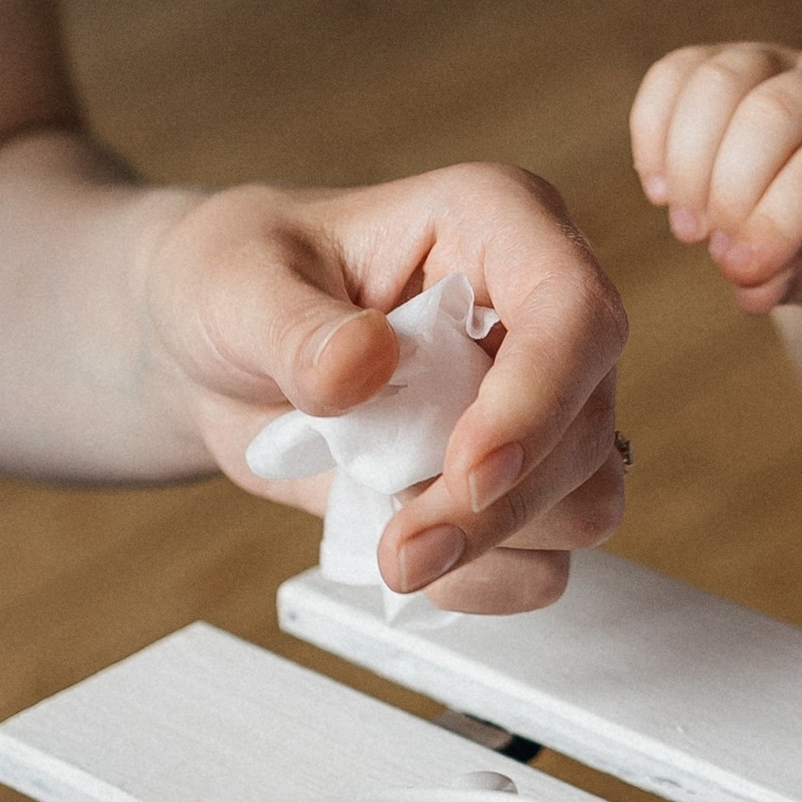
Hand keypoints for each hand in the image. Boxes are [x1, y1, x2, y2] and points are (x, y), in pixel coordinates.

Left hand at [145, 165, 626, 613]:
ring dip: (487, 544)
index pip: (575, 311)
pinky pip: (546, 560)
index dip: (537, 398)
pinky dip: (477, 578)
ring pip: (586, 501)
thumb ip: (293, 326)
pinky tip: (405, 548)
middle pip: (587, 427)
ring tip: (387, 534)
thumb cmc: (233, 281)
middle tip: (399, 546)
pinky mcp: (520, 480)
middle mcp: (537, 312)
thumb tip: (362, 363)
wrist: (214, 357)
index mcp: (495, 222)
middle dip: (496, 505)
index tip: (464, 469)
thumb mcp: (233, 283)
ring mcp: (539, 403)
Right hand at [631, 44, 801, 316]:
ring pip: (721, 80)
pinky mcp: (730, 61)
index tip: (739, 271)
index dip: (774, 222)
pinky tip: (661, 191)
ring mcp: (782, 63)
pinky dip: (653, 131)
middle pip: (772, 110)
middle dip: (728, 190)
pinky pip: (677, 73)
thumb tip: (750, 282)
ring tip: (688, 228)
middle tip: (713, 251)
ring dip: (687, 162)